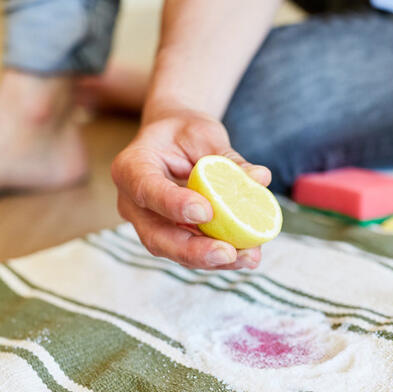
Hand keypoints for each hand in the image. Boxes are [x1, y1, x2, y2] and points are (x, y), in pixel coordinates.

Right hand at [110, 110, 271, 268]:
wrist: (174, 140)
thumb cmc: (185, 132)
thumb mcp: (205, 134)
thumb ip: (228, 158)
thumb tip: (260, 177)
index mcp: (132, 167)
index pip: (147, 190)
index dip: (174, 205)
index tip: (206, 212)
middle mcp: (133, 202)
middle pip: (156, 236)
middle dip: (193, 251)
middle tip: (227, 253)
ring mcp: (149, 223)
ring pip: (175, 250)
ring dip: (212, 259)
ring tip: (249, 257)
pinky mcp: (169, 235)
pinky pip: (190, 251)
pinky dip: (218, 256)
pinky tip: (246, 254)